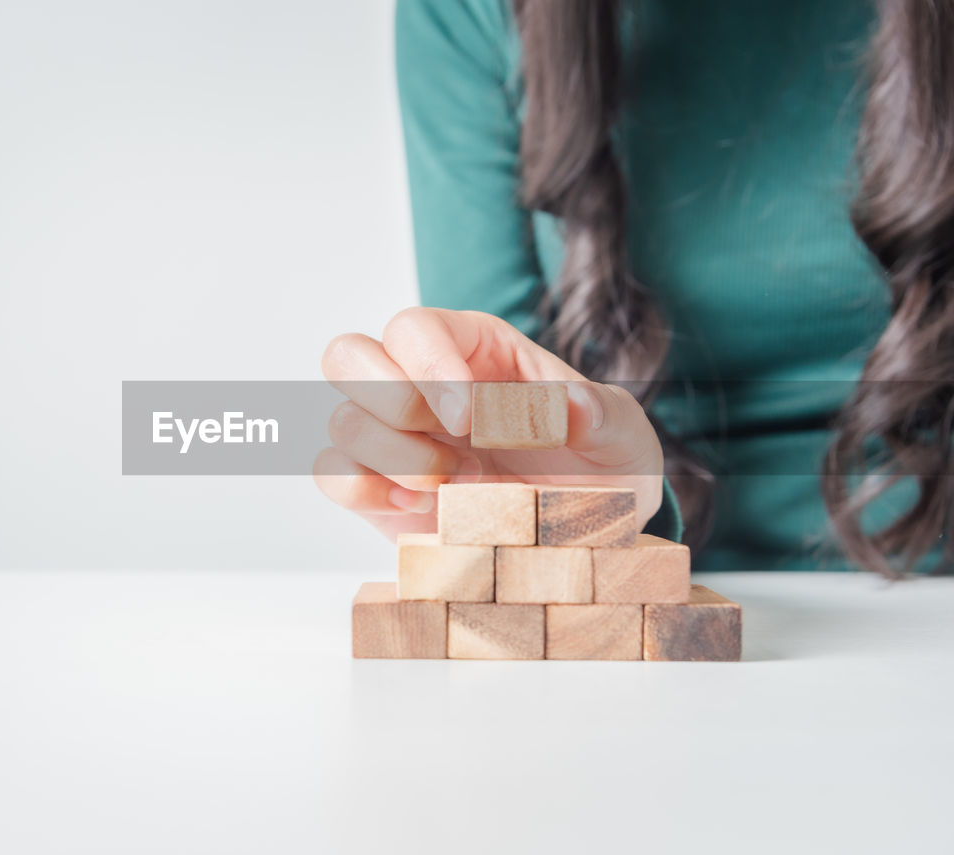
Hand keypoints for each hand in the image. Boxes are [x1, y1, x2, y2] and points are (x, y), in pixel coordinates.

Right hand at [313, 307, 663, 540]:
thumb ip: (601, 416)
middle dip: (393, 402)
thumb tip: (572, 409)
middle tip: (456, 445)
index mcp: (473, 347)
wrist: (583, 537)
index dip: (428, 366)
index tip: (471, 420)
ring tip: (459, 486)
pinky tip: (423, 508)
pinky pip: (333, 474)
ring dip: (397, 459)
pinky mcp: (376, 486)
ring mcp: (392, 434)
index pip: (414, 327)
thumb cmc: (597, 469)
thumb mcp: (621, 437)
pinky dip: (368, 492)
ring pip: (343, 421)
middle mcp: (418, 381)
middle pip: (347, 355)